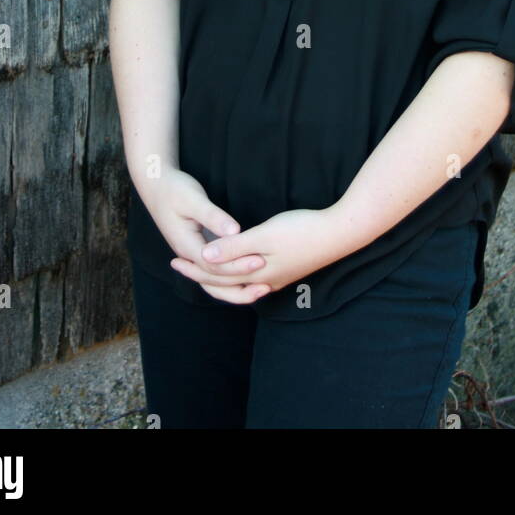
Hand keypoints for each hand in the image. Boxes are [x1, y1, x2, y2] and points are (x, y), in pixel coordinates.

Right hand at [136, 167, 269, 304]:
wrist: (157, 186)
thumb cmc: (175, 190)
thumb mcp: (193, 199)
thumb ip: (213, 216)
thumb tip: (234, 232)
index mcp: (186, 245)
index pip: (214, 265)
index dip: (238, 265)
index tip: (260, 260)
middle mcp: (189, 255)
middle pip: (215, 279)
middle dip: (241, 280)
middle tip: (267, 281)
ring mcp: (193, 254)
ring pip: (213, 281)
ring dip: (236, 288)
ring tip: (262, 290)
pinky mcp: (199, 249)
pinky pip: (215, 271)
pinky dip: (231, 278)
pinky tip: (249, 277)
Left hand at [170, 207, 346, 303]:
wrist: (340, 233)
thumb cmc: (301, 230)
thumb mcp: (263, 236)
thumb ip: (233, 248)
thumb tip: (204, 257)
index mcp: (255, 274)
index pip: (216, 277)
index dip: (194, 269)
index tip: (174, 260)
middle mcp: (264, 281)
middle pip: (225, 283)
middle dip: (201, 275)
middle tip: (179, 264)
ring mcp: (277, 278)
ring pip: (239, 283)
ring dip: (219, 276)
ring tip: (204, 267)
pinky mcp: (287, 270)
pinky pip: (252, 278)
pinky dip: (237, 274)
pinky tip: (238, 267)